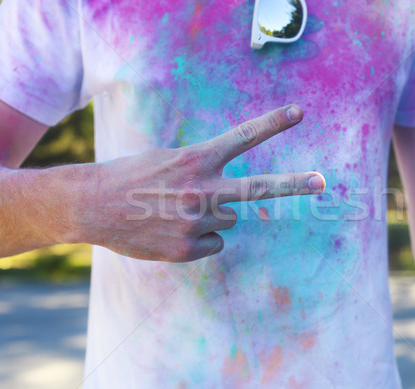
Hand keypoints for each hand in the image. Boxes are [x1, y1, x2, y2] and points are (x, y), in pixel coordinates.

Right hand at [79, 104, 325, 261]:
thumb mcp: (168, 160)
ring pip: (227, 218)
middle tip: (322, 181)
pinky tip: (171, 230)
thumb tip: (234, 206)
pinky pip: (214, 243)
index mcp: (196, 160)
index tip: (299, 112)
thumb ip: (204, 173)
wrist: (92, 206)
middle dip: (293, 184)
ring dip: (211, 215)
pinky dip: (199, 239)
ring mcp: (195, 222)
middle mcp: (201, 190)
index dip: (272, 124)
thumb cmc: (131, 177)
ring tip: (174, 210)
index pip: (242, 138)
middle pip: (258, 188)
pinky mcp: (187, 249)